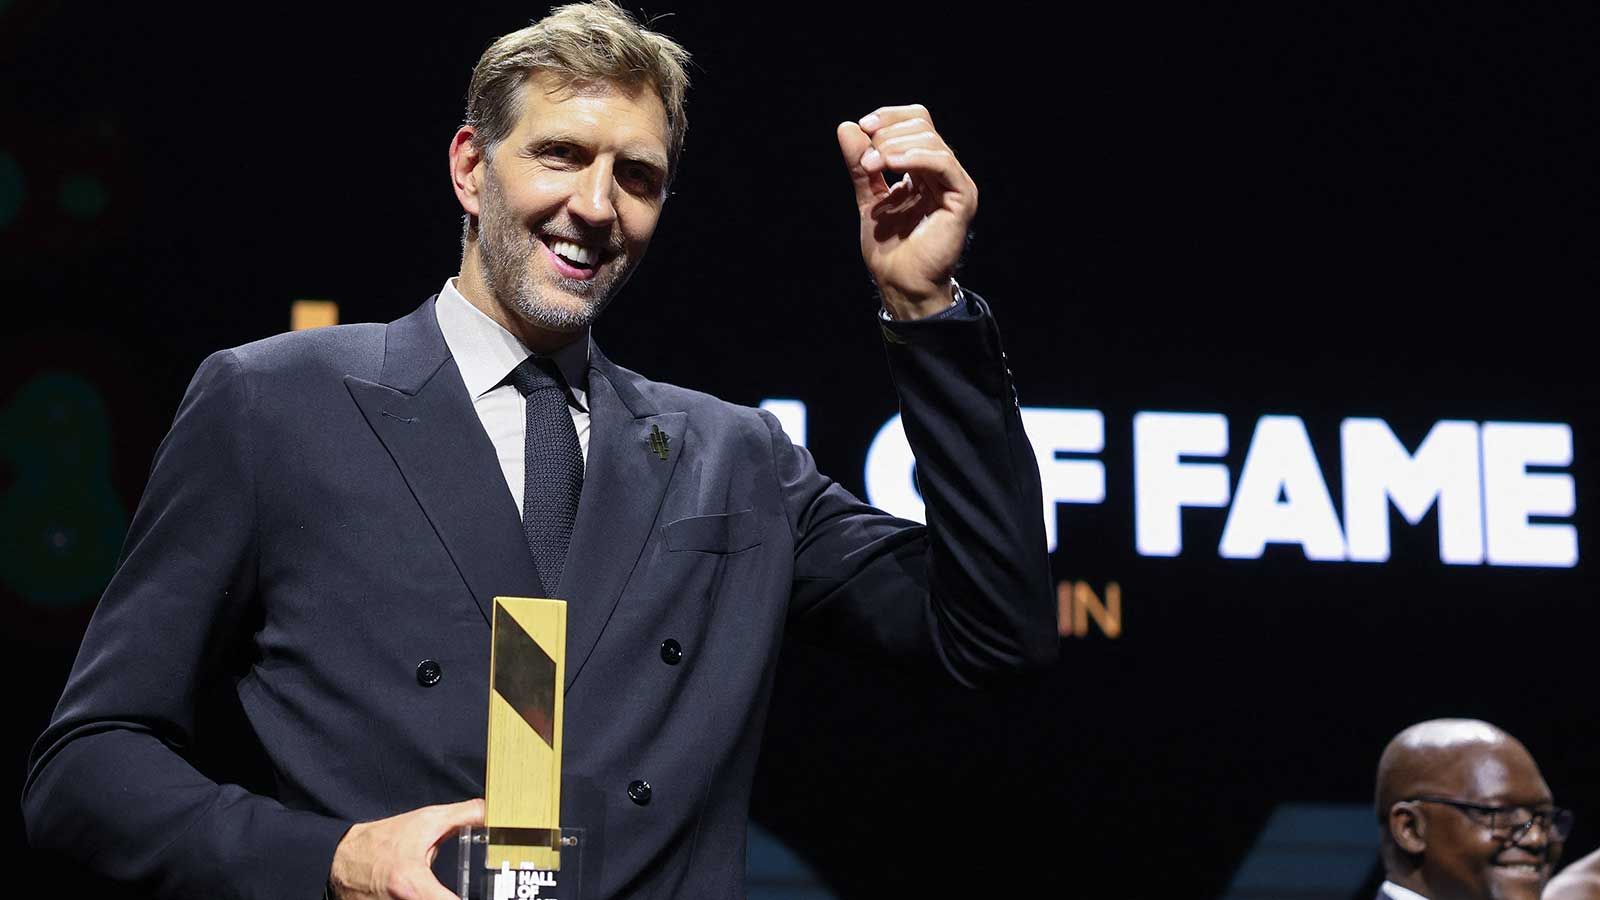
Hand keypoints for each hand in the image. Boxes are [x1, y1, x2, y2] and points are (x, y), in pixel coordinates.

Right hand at [329, 798, 483, 899]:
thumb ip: (463, 816)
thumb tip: (493, 813)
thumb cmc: (383, 841)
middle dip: (453, 899)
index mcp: (413, 886)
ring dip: (439, 898)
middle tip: (472, 891)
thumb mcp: (425, 822)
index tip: (490, 895)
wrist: (342, 859)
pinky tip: (429, 893)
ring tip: (444, 889)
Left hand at [836, 104, 977, 319]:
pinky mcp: (962, 198)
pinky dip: (914, 157)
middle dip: (886, 136)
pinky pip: (942, 163)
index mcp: (925, 170)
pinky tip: (890, 163)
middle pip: (922, 126)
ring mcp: (956, 184)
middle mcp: (943, 173)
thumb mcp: (868, 197)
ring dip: (894, 147)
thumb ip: (860, 165)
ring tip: (871, 167)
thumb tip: (846, 126)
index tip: (862, 127)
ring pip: (931, 140)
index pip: (916, 122)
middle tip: (865, 163)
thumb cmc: (889, 249)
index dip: (889, 118)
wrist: (901, 283)